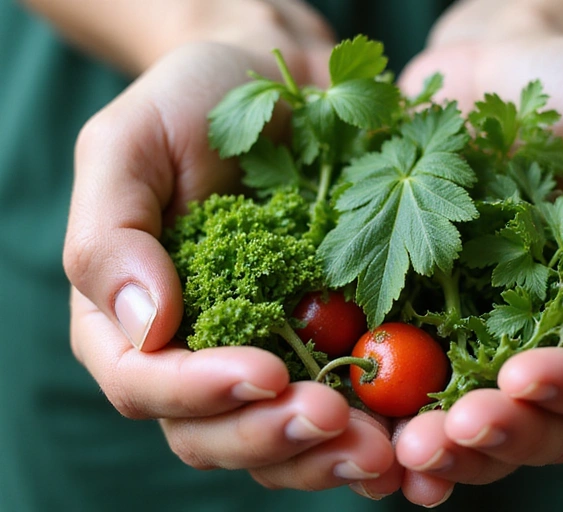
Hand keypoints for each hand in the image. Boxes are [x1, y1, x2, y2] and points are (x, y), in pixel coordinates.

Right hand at [63, 32, 400, 492]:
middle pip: (212, 434)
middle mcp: (194, 351)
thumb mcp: (129, 146)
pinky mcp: (326, 347)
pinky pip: (339, 412)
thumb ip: (111, 235)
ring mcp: (264, 354)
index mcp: (130, 317)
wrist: (284, 87)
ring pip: (277, 441)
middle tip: (332, 419)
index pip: (144, 383)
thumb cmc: (196, 104)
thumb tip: (144, 327)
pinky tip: (406, 437)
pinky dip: (367, 435)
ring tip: (382, 447)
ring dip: (325, 456)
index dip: (198, 392)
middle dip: (271, 436)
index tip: (264, 373)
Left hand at [392, 30, 562, 505]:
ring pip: (487, 424)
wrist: (496, 68)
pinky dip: (403, 424)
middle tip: (451, 431)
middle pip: (551, 423)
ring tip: (409, 449)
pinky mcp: (433, 320)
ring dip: (452, 448)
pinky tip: (380, 442)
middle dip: (504, 435)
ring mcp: (495, 334)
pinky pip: (422, 387)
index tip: (523, 376)